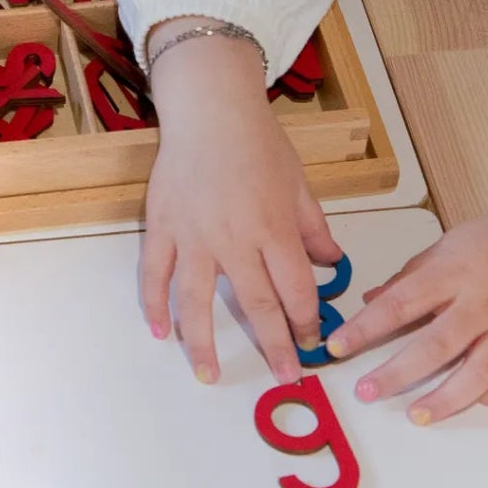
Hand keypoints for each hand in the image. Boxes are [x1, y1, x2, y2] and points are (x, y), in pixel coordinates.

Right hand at [138, 22, 343, 385]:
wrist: (209, 109)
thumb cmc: (258, 142)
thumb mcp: (298, 183)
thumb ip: (314, 227)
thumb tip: (334, 263)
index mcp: (274, 228)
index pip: (296, 290)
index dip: (307, 322)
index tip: (312, 343)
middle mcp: (235, 239)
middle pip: (256, 305)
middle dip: (273, 347)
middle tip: (283, 378)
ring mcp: (194, 236)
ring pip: (197, 302)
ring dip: (203, 343)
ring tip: (209, 375)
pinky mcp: (163, 228)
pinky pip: (154, 274)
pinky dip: (154, 305)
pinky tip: (159, 332)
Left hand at [325, 202, 487, 422]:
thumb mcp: (449, 246)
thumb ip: (410, 277)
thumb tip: (370, 300)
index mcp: (454, 272)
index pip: (400, 304)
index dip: (365, 328)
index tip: (337, 347)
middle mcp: (483, 303)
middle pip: (436, 345)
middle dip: (397, 373)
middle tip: (366, 392)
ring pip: (479, 371)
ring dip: (446, 398)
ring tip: (416, 415)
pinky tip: (471, 401)